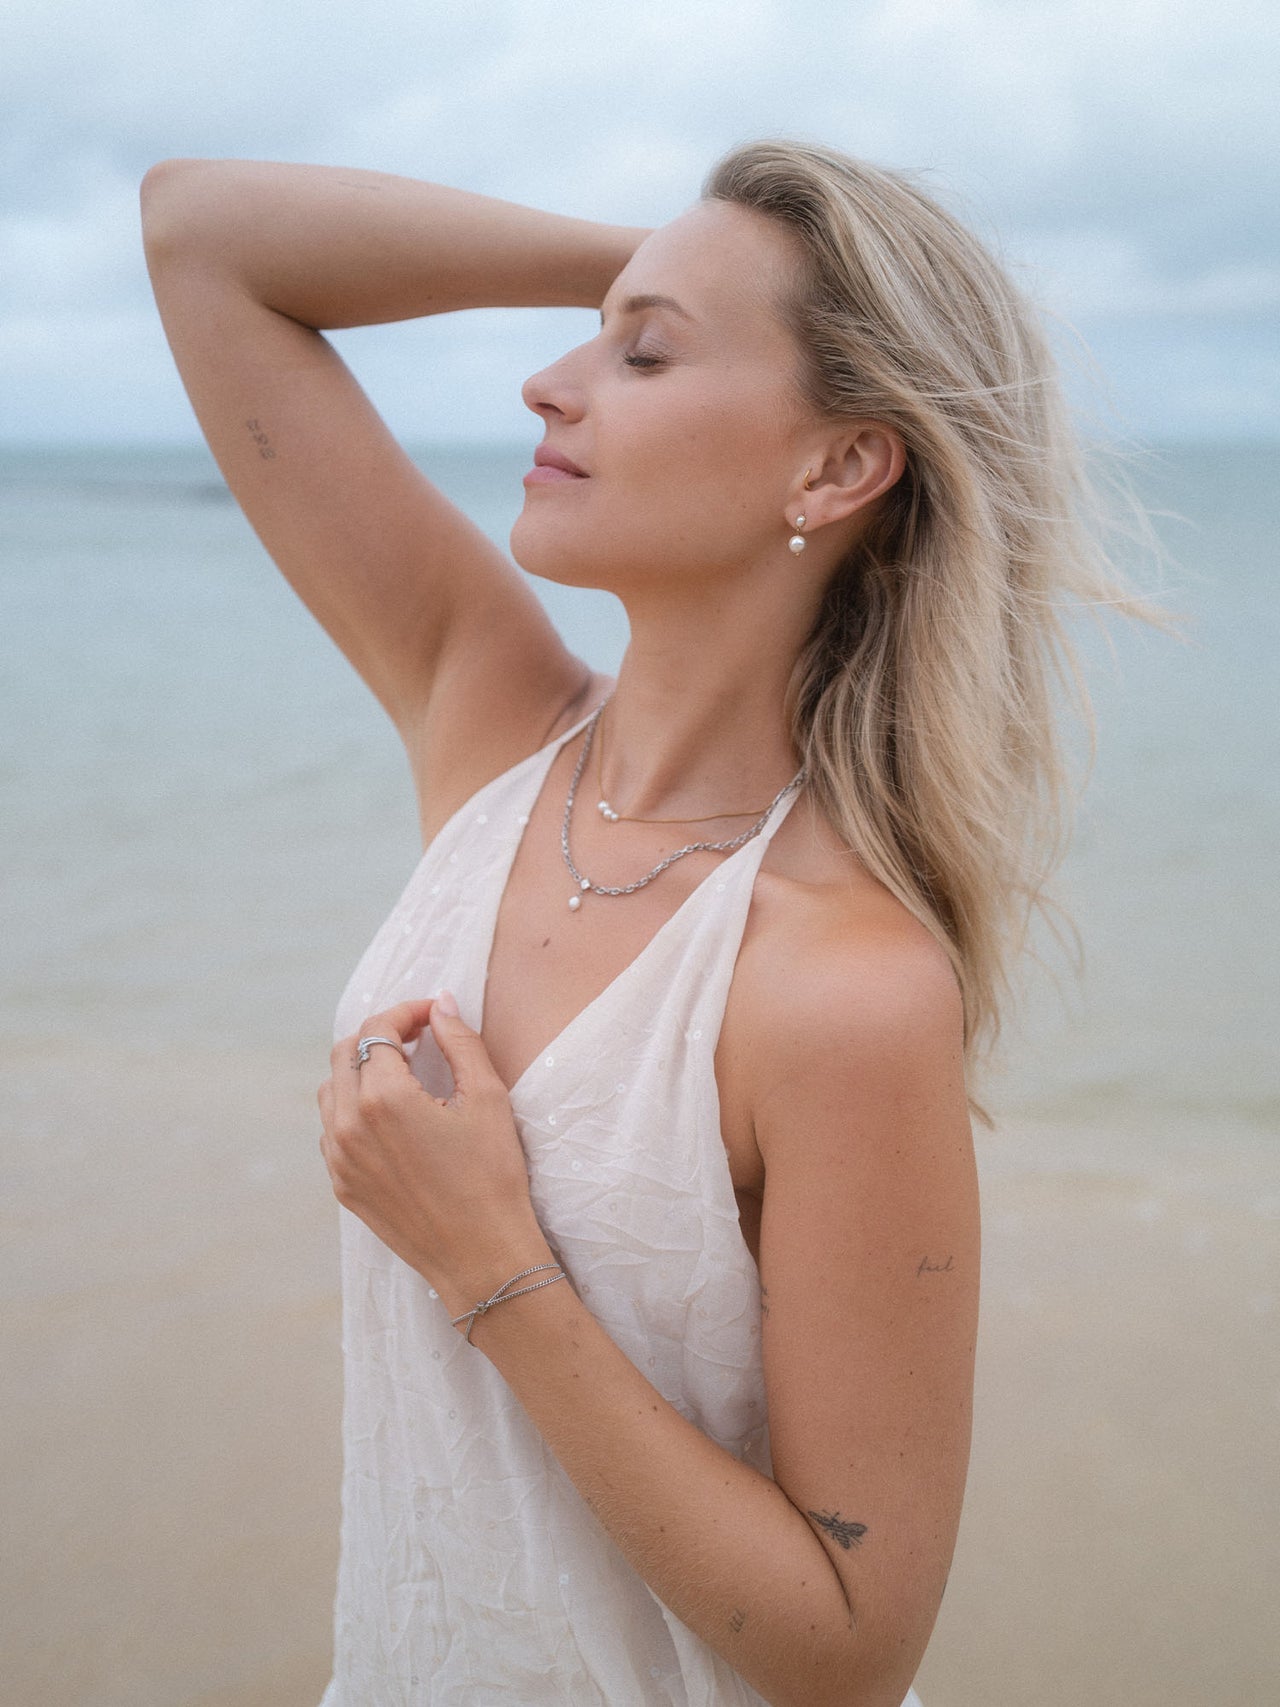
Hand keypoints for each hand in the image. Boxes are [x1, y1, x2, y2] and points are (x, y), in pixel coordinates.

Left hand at [318, 994, 551, 1313]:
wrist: (481, 1256)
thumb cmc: (492, 1177)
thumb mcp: (487, 1098)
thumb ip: (459, 1042)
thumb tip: (441, 1004)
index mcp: (383, 1098)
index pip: (378, 1030)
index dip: (406, 1012)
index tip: (433, 1014)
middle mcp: (349, 1125)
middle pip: (345, 1052)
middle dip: (380, 1034)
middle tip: (419, 1037)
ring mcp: (339, 1158)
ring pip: (331, 1090)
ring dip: (360, 1069)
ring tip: (402, 1073)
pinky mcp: (342, 1185)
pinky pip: (332, 1130)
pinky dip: (353, 1109)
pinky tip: (390, 1116)